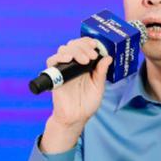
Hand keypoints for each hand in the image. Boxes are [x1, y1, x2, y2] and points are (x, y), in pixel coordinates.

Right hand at [39, 38, 111, 153]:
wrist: (76, 118)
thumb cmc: (87, 104)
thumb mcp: (98, 87)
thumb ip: (101, 72)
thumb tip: (108, 57)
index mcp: (84, 65)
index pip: (83, 46)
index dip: (87, 42)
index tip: (95, 44)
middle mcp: (73, 65)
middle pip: (73, 45)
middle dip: (83, 46)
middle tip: (91, 56)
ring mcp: (64, 69)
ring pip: (63, 50)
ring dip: (74, 50)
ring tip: (84, 60)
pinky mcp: (55, 76)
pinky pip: (52, 61)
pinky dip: (59, 57)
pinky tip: (68, 59)